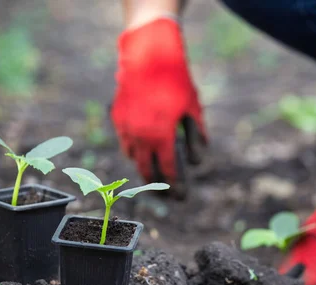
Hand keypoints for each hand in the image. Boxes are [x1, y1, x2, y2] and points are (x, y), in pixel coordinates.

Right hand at [111, 17, 206, 197]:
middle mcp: (140, 137)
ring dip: (144, 165)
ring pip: (132, 157)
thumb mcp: (192, 108)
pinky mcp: (117, 117)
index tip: (182, 197)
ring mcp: (125, 127)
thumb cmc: (174, 81)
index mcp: (161, 137)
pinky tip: (143, 148)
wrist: (147, 55)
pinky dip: (134, 148)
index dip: (175, 185)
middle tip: (167, 192)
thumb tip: (198, 160)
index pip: (168, 170)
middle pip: (146, 170)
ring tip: (154, 171)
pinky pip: (125, 140)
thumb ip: (196, 135)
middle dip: (157, 184)